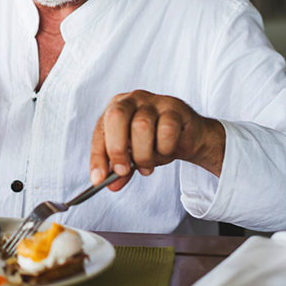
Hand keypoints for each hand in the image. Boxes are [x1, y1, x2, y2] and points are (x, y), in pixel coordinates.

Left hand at [90, 90, 224, 190]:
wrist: (187, 137)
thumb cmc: (155, 142)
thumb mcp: (134, 157)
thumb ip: (122, 170)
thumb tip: (112, 185)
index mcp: (115, 108)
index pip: (100, 131)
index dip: (97, 156)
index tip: (99, 179)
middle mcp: (132, 100)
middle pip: (116, 117)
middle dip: (117, 149)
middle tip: (123, 171)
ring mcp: (154, 101)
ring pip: (141, 126)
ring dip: (144, 154)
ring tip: (148, 165)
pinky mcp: (175, 107)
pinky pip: (166, 130)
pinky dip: (164, 148)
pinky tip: (165, 151)